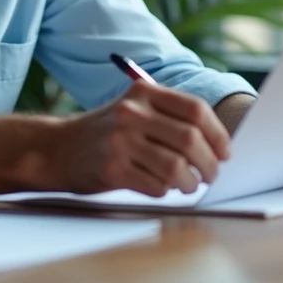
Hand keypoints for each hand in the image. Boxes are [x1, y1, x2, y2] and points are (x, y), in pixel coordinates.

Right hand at [50, 81, 231, 196]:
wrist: (57, 148)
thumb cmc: (107, 132)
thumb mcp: (134, 109)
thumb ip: (170, 117)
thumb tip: (218, 144)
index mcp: (143, 92)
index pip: (195, 110)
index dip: (218, 134)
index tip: (225, 152)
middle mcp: (132, 112)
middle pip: (190, 139)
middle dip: (209, 163)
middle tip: (212, 175)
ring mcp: (120, 140)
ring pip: (176, 167)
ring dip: (190, 182)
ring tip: (189, 185)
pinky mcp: (112, 168)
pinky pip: (156, 186)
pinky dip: (166, 191)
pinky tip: (162, 187)